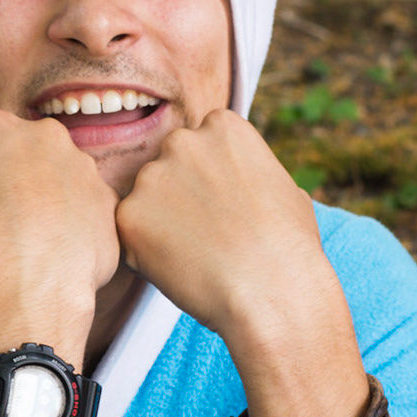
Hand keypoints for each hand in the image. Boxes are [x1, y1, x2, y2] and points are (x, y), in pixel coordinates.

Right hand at [0, 110, 119, 358]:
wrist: (29, 275)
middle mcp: (46, 137)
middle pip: (32, 154)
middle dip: (23, 180)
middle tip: (7, 219)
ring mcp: (84, 167)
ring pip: (67, 181)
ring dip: (55, 205)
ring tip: (37, 244)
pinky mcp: (109, 202)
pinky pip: (92, 213)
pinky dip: (80, 231)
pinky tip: (61, 257)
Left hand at [113, 109, 330, 343]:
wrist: (272, 289)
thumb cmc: (288, 245)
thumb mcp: (281, 185)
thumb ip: (246, 171)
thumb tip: (238, 179)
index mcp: (221, 127)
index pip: (200, 146)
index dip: (210, 181)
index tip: (224, 207)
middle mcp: (181, 141)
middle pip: (167, 168)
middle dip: (179, 197)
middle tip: (206, 234)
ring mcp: (151, 177)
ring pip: (145, 201)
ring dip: (160, 224)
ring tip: (196, 254)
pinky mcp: (128, 215)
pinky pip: (129, 234)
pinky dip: (145, 253)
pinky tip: (178, 267)